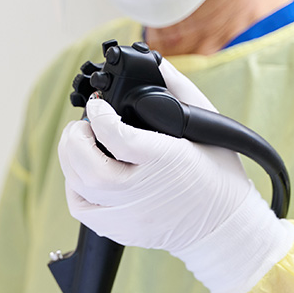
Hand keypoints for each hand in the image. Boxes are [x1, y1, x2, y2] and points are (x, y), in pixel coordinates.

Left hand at [58, 59, 293, 292]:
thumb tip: (151, 62)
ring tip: (80, 144)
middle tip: (81, 126)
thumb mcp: (206, 123)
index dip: (99, 116)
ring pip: (79, 187)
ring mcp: (130, 213)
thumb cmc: (217, 172)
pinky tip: (83, 173)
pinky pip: (81, 209)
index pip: (118, 136)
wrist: (224, 227)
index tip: (97, 104)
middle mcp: (143, 189)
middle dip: (74, 139)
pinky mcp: (121, 230)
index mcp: (167, 159)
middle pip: (89, 166)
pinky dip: (74, 187)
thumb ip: (176, 88)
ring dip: (70, 159)